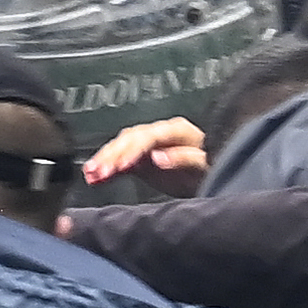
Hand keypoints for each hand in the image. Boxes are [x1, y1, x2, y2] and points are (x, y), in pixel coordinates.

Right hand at [81, 118, 207, 188]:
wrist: (217, 174)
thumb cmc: (214, 166)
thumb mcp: (205, 164)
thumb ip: (183, 159)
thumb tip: (158, 157)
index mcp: (176, 130)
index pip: (149, 136)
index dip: (133, 150)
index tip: (122, 165)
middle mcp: (159, 134)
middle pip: (130, 139)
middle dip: (112, 156)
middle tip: (98, 172)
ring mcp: (149, 145)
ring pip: (121, 147)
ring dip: (104, 160)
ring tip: (90, 174)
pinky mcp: (143, 159)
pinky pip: (121, 161)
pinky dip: (107, 168)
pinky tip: (94, 177)